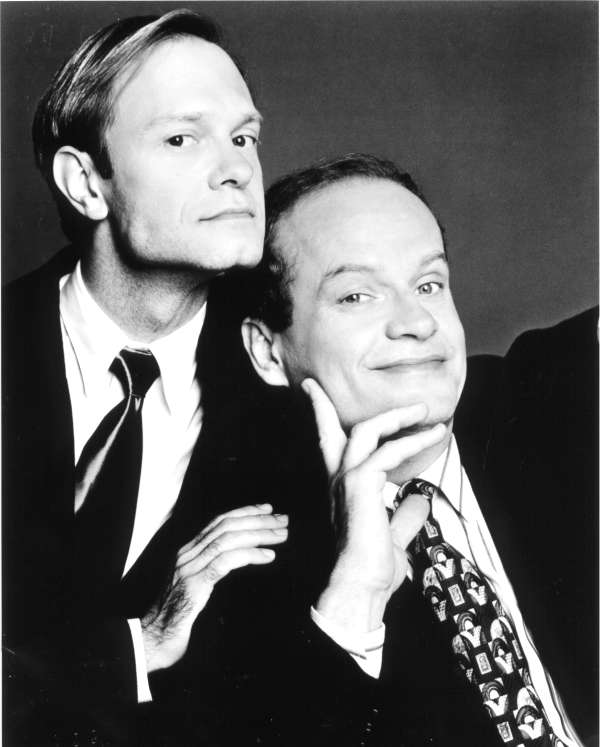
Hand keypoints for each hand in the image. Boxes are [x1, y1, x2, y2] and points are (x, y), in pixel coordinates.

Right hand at [141, 504, 287, 671]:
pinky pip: (226, 561)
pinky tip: (268, 555)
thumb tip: (236, 562)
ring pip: (228, 539)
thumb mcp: (195, 588)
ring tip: (281, 535)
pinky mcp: (194, 584)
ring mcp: (189, 567)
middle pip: (226, 526)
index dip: (244, 512)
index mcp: (188, 552)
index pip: (219, 522)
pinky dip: (250, 554)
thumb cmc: (176, 619)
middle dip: (257, 520)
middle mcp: (187, 554)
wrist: (151, 640)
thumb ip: (210, 571)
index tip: (267, 509)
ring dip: (258, 534)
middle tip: (283, 520)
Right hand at [302, 378, 445, 632]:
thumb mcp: (393, 536)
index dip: (323, 417)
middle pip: (335, 428)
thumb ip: (404, 515)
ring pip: (367, 430)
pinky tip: (435, 436)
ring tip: (423, 411)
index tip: (314, 392)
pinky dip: (415, 440)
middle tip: (341, 386)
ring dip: (396, 416)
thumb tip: (419, 499)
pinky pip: (390, 451)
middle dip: (335, 403)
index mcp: (341, 489)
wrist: (360, 586)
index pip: (329, 445)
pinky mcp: (361, 483)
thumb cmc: (371, 568)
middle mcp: (338, 479)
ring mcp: (347, 479)